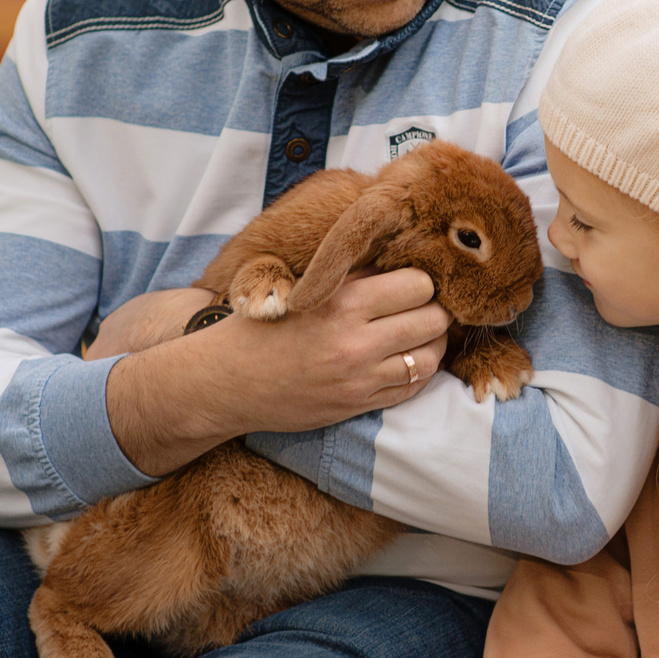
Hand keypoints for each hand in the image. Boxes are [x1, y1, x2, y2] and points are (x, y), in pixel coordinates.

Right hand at [104, 268, 451, 476]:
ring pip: (431, 356)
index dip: (421, 281)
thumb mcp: (301, 285)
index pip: (418, 284)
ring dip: (431, 343)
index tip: (411, 283)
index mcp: (341, 300)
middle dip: (434, 311)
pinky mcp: (357, 404)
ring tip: (419, 334)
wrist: (225, 380)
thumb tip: (399, 253)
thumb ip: (349, 273)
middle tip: (423, 308)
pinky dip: (418, 372)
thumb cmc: (261, 325)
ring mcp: (359, 377)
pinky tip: (406, 360)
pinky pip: (412, 388)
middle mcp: (355, 340)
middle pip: (434, 319)